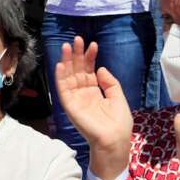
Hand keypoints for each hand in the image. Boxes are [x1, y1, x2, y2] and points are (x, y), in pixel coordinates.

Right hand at [53, 36, 132, 177]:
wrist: (114, 140)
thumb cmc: (119, 123)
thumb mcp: (118, 98)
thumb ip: (110, 82)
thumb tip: (100, 68)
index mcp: (94, 92)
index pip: (89, 71)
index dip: (90, 58)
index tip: (93, 45)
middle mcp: (83, 94)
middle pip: (77, 70)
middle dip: (76, 55)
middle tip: (77, 39)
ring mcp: (76, 99)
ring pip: (68, 76)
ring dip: (66, 61)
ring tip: (67, 46)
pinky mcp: (70, 106)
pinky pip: (63, 89)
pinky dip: (60, 77)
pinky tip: (61, 64)